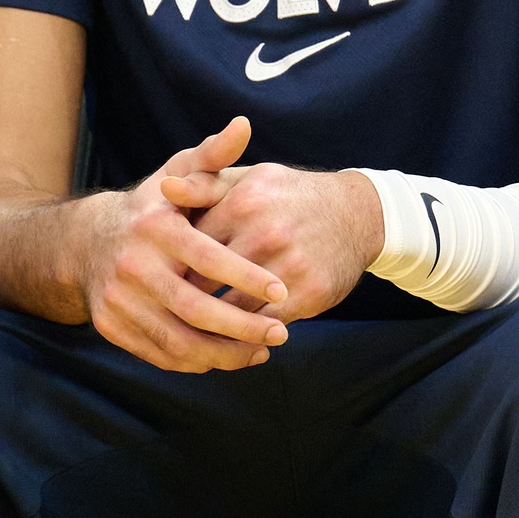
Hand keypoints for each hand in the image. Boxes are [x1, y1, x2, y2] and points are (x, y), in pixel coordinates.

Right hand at [72, 116, 295, 371]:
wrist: (86, 242)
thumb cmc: (152, 207)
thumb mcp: (176, 174)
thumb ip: (213, 156)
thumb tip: (244, 125)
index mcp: (155, 229)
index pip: (207, 258)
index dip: (246, 277)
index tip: (283, 290)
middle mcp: (132, 266)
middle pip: (194, 309)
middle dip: (243, 326)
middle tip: (282, 334)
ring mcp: (117, 301)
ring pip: (178, 341)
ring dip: (225, 354)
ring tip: (263, 351)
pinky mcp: (111, 327)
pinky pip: (160, 355)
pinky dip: (197, 362)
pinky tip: (229, 357)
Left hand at [175, 161, 380, 323]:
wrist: (358, 213)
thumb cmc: (289, 196)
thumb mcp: (248, 179)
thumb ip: (204, 184)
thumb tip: (165, 188)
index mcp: (243, 203)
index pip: (188, 248)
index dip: (170, 268)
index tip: (160, 282)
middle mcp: (266, 233)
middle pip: (205, 283)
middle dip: (183, 301)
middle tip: (168, 314)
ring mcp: (289, 266)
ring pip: (232, 311)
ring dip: (212, 326)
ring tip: (194, 333)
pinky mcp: (310, 293)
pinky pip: (266, 325)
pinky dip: (247, 336)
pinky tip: (235, 338)